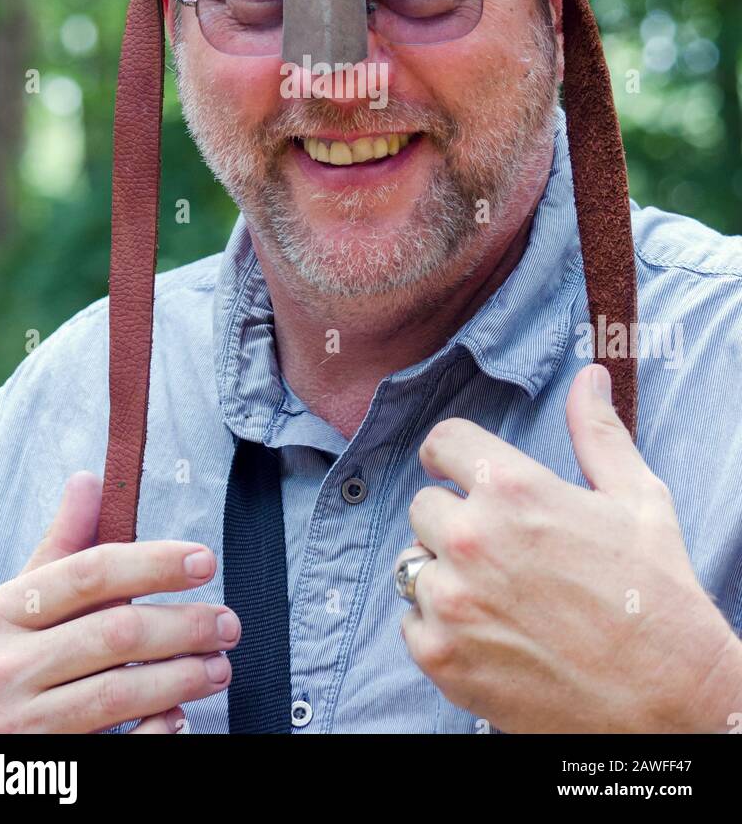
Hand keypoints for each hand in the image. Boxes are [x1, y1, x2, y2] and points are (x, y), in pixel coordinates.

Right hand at [0, 471, 239, 733]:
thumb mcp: (6, 606)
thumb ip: (58, 548)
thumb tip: (91, 481)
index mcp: (1, 614)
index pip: (90, 573)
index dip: (154, 563)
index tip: (204, 561)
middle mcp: (5, 667)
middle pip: (116, 632)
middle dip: (185, 625)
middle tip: (227, 624)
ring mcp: (19, 725)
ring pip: (120, 692)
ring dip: (182, 677)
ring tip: (217, 667)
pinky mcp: (41, 768)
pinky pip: (114, 749)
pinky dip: (154, 732)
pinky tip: (177, 716)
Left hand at [400, 364, 741, 732]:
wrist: (669, 702)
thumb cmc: (657, 597)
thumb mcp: (637, 500)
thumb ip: (598, 433)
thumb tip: (589, 376)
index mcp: (513, 489)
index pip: (443, 442)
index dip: (454, 457)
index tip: (461, 473)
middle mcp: (472, 538)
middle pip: (424, 506)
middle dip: (455, 521)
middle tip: (500, 551)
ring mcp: (452, 601)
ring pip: (413, 565)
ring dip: (444, 575)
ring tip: (497, 596)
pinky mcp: (441, 658)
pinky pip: (411, 624)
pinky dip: (439, 629)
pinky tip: (489, 634)